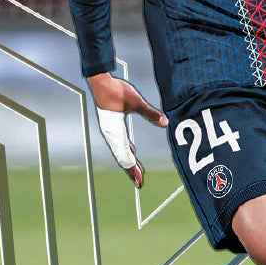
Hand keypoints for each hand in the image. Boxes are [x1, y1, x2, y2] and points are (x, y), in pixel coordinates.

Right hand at [87, 72, 167, 187]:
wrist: (100, 82)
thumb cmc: (116, 91)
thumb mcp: (136, 102)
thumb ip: (150, 113)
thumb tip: (165, 122)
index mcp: (116, 132)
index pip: (126, 157)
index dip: (133, 170)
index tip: (139, 181)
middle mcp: (111, 135)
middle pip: (122, 157)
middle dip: (131, 170)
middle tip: (139, 182)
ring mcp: (109, 131)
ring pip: (120, 151)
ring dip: (129, 160)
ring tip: (136, 171)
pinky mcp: (110, 125)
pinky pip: (119, 142)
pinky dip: (126, 149)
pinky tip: (133, 150)